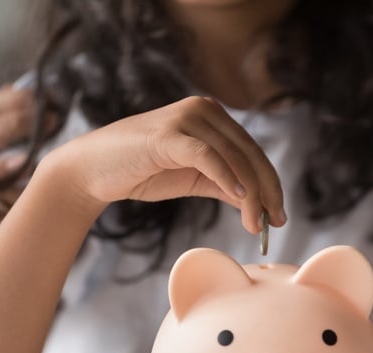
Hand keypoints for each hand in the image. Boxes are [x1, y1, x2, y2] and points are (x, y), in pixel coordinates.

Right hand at [52, 96, 286, 234]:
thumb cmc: (142, 172)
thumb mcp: (194, 179)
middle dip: (267, 192)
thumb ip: (225, 185)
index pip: (252, 152)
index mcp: (212, 116)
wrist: (94, 171)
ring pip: (233, 157)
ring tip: (256, 224)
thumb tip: (259, 204)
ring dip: (251, 194)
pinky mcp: (169, 133)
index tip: (278, 216)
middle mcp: (203, 109)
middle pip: (249, 153)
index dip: (271, 184)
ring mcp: (186, 117)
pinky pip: (208, 156)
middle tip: (275, 224)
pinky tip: (241, 200)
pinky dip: (227, 178)